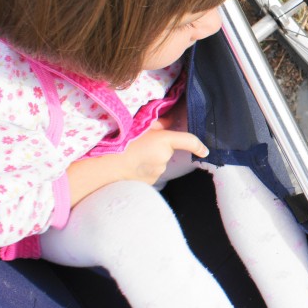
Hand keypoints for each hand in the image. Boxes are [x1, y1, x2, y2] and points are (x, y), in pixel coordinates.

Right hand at [66, 121, 208, 205]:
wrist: (102, 167)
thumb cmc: (118, 143)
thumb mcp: (136, 127)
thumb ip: (155, 125)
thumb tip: (167, 123)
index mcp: (164, 141)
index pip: (189, 141)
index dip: (198, 145)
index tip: (205, 151)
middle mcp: (164, 158)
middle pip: (166, 152)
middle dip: (157, 149)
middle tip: (138, 145)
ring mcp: (157, 173)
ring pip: (157, 164)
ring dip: (149, 160)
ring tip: (129, 156)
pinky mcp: (149, 184)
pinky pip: (149, 174)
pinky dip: (142, 170)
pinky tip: (128, 168)